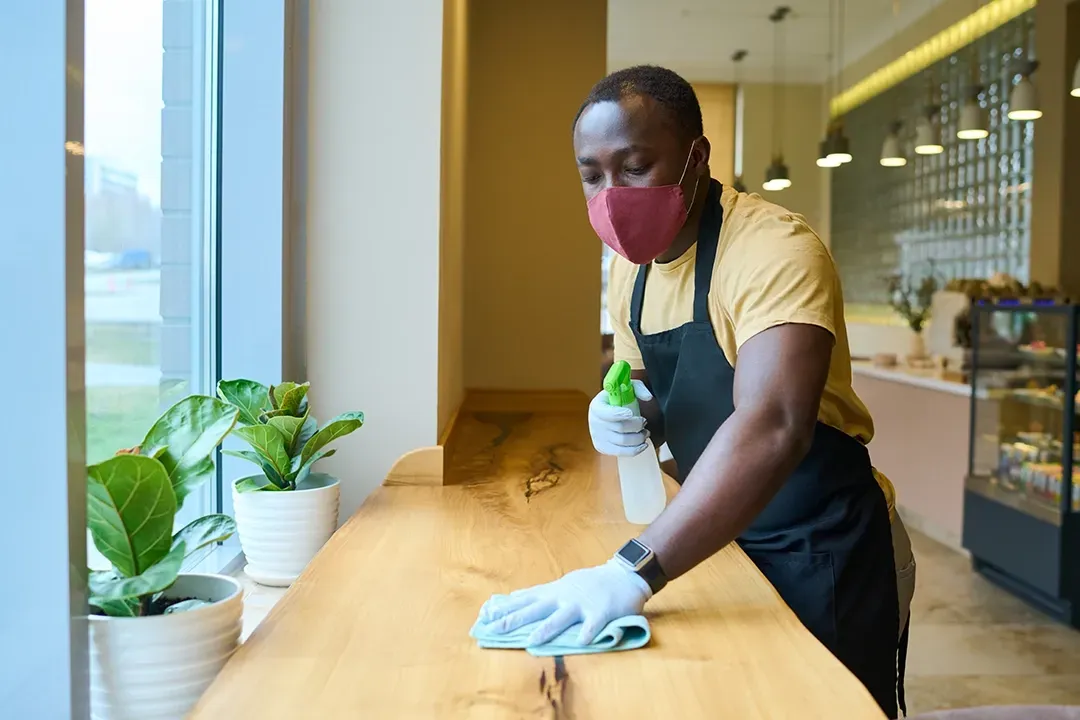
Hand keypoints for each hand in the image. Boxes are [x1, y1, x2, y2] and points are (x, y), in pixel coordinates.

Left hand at [476, 559, 650, 645]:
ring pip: (561, 618)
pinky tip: (581, 642)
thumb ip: (539, 594)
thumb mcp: (561, 584)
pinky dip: (587, 633)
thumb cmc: (590, 583)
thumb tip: (513, 597)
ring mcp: (582, 604)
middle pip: (535, 609)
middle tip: (495, 629)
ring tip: (532, 641)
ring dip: (546, 629)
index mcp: (553, 592)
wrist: (623, 575)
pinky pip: (593, 624)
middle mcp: (563, 597)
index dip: (504, 608)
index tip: (484, 616)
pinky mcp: (601, 612)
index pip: (524, 600)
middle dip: (515, 619)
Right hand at [589, 381, 652, 456]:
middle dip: (637, 426)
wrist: (606, 412)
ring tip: (645, 432)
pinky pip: (620, 452)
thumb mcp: (626, 388)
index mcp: (597, 406)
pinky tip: (642, 444)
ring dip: (639, 438)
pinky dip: (634, 450)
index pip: (607, 413)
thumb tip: (648, 398)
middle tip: (645, 422)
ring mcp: (597, 436)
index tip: (631, 413)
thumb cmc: (618, 399)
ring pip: (623, 441)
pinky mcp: (602, 447)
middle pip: (620, 428)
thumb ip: (639, 388)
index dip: (619, 414)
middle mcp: (595, 422)